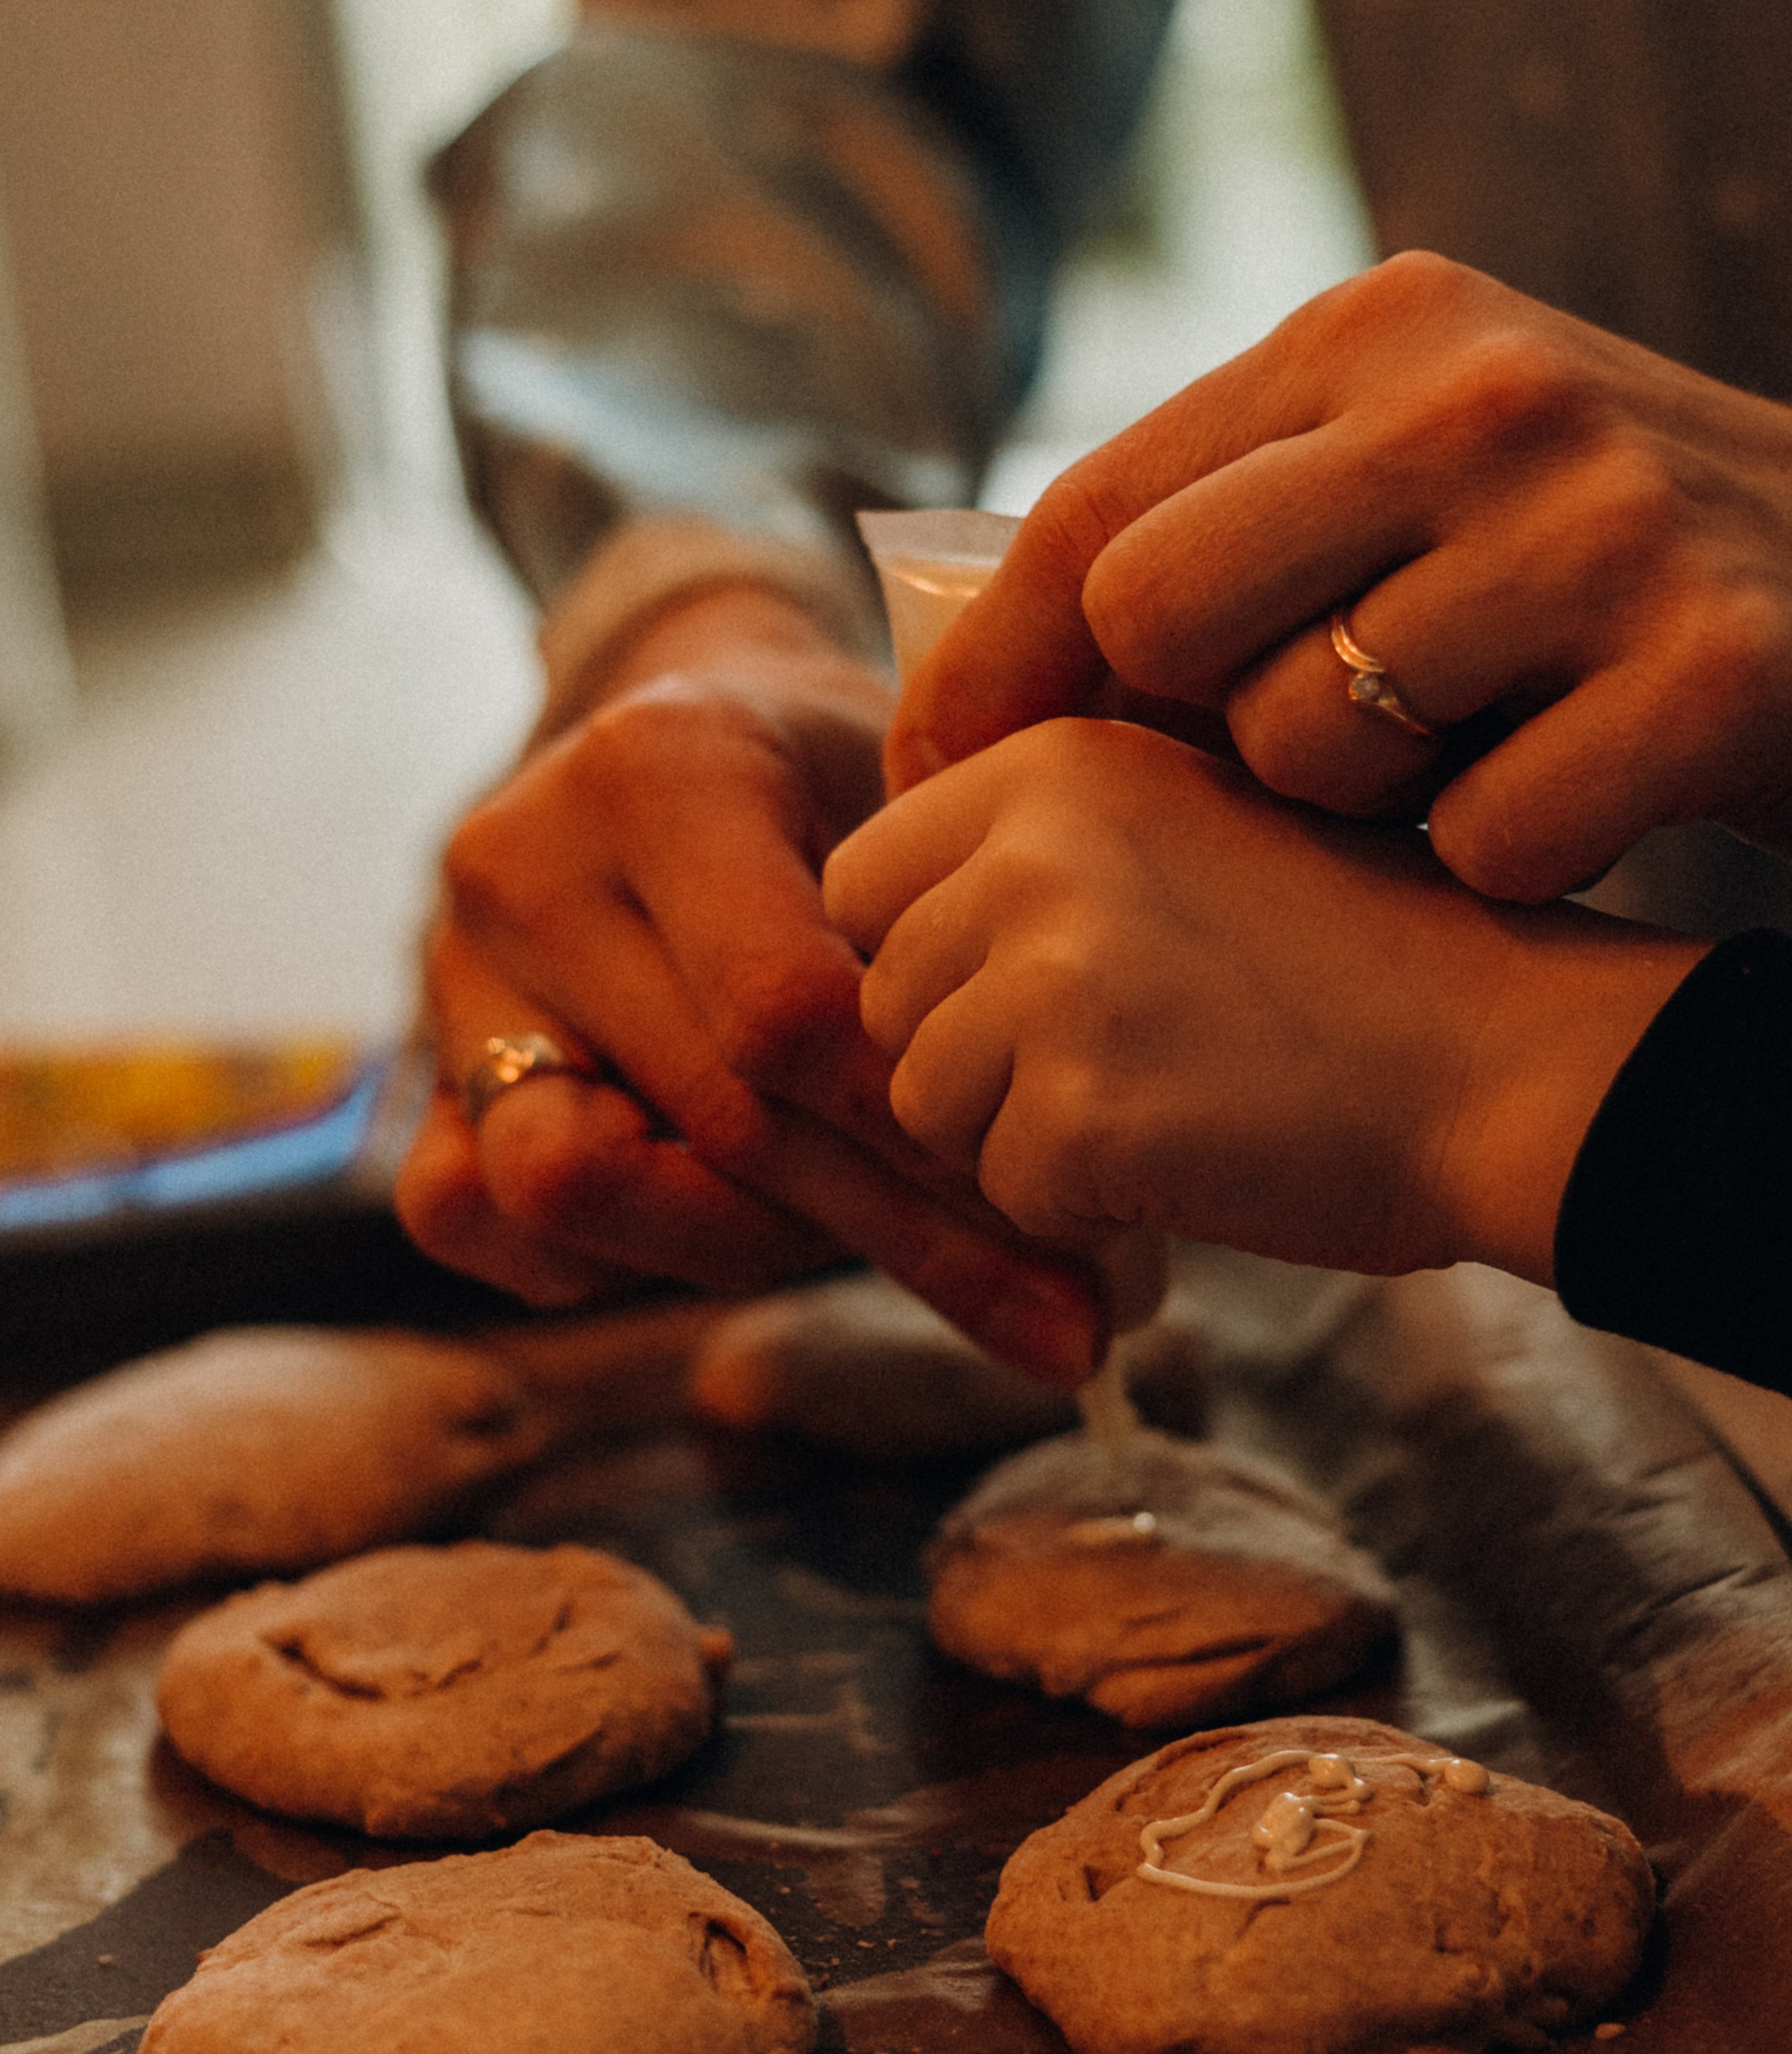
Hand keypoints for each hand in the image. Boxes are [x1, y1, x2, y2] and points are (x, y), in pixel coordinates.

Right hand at [396, 584, 1110, 1379]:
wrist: (682, 738)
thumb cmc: (840, 778)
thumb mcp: (923, 799)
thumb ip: (971, 929)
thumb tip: (1108, 1161)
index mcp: (658, 770)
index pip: (784, 1012)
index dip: (926, 1128)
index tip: (1067, 1195)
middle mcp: (523, 869)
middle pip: (712, 1119)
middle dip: (906, 1232)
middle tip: (1070, 1315)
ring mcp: (452, 979)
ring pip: (578, 1190)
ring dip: (766, 1255)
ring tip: (936, 1275)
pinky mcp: (420, 1077)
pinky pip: (471, 1220)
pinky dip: (617, 1257)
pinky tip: (763, 1255)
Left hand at [824, 720, 1702, 1282]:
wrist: (1519, 1060)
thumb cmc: (1380, 961)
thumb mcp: (1204, 831)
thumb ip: (1051, 850)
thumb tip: (891, 926)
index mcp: (1055, 760)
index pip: (870, 877)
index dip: (940, 960)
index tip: (1049, 998)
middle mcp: (1032, 849)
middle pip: (887, 999)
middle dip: (979, 1059)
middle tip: (1137, 1064)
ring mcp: (1048, 982)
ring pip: (926, 1104)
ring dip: (1025, 1138)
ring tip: (1176, 1105)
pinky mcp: (1077, 1112)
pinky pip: (1009, 1194)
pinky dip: (1091, 1210)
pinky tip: (1203, 1159)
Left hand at [887, 257, 1791, 902]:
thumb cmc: (1655, 567)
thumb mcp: (1455, 465)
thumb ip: (1259, 513)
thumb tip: (993, 643)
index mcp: (1387, 334)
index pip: (1093, 507)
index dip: (988, 674)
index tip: (940, 793)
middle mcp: (1483, 399)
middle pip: (1160, 616)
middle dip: (1175, 747)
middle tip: (1242, 817)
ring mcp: (1605, 529)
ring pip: (1314, 741)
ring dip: (1355, 822)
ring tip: (1458, 794)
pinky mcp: (1720, 675)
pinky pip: (1484, 840)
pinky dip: (1501, 874)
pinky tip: (1574, 834)